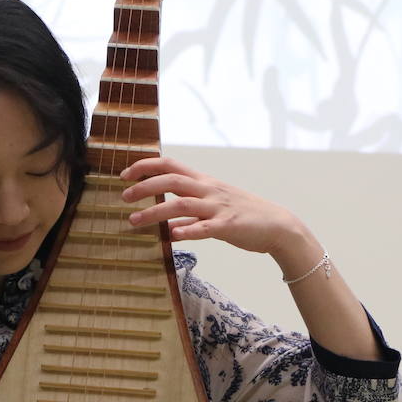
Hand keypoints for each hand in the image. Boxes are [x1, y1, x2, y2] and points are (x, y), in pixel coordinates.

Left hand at [120, 156, 307, 258]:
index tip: (125, 175)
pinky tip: (173, 236)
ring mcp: (219, 208)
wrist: (278, 225)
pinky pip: (206, 228)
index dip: (145, 166)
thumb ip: (190, 210)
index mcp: (204, 182)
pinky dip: (188, 231)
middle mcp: (209, 190)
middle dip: (144, 186)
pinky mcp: (229, 227)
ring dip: (155, 212)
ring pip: (182, 204)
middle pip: (172, 180)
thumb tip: (167, 219)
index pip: (170, 165)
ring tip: (134, 221)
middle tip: (123, 197)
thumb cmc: (243, 215)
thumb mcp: (214, 206)